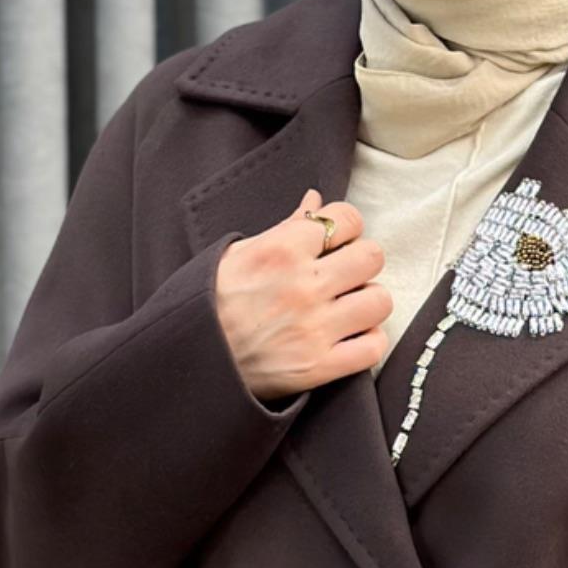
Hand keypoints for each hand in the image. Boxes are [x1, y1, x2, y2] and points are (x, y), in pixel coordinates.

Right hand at [214, 187, 390, 401]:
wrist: (188, 356)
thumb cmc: (210, 302)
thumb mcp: (238, 253)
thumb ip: (285, 227)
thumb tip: (315, 201)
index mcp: (282, 250)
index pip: (347, 219)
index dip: (346, 227)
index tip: (337, 241)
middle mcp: (303, 286)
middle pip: (372, 256)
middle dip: (361, 262)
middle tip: (345, 274)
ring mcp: (314, 328)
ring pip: (379, 300)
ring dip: (368, 302)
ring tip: (349, 306)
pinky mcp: (318, 366)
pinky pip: (372, 348)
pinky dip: (368, 342)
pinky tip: (351, 337)